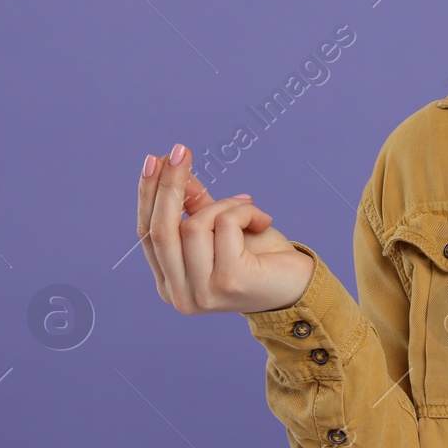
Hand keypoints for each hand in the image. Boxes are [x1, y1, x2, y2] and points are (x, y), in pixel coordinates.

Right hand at [138, 143, 316, 314]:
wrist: (301, 284)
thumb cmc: (260, 257)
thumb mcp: (221, 227)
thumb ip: (193, 206)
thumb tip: (169, 166)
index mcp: (169, 285)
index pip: (147, 234)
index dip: (149, 195)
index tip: (154, 159)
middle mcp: (180, 296)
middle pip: (160, 230)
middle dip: (169, 185)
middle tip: (179, 150)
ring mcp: (202, 292)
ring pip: (194, 226)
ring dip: (224, 205)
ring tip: (247, 206)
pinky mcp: (229, 281)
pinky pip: (225, 225)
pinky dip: (244, 211)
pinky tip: (262, 219)